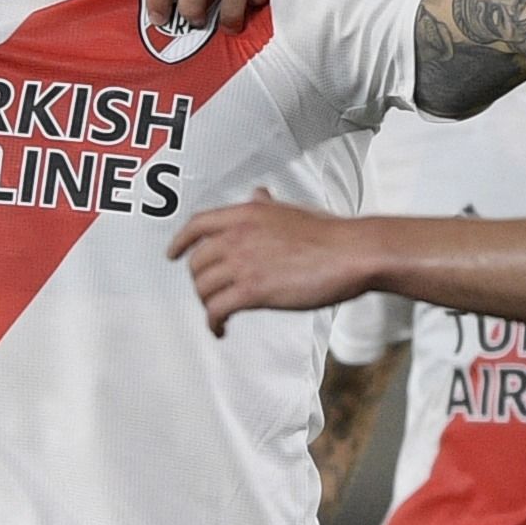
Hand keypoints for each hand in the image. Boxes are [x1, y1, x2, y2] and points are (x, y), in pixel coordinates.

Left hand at [173, 190, 375, 333]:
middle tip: (212, 294)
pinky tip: (221, 330)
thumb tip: (258, 194)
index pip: (197, 225)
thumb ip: (266, 206)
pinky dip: (213, 323)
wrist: (351, 252)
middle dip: (201, 282)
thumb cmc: (330, 234)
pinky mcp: (252, 290)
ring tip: (220, 315)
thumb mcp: (291, 209)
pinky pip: (216, 310)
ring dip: (208, 305)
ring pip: (203, 289)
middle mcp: (237, 235)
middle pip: (197, 263)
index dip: (180, 242)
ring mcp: (243, 263)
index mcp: (245, 213)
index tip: (173, 255)